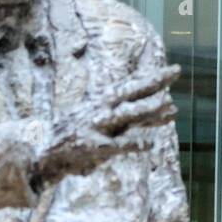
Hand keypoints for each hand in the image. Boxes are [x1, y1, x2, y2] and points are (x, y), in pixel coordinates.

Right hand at [33, 65, 180, 186]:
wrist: (46, 153)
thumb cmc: (76, 137)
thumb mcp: (101, 121)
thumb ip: (128, 119)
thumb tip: (157, 111)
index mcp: (102, 100)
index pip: (132, 85)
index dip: (153, 77)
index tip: (173, 69)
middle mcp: (101, 109)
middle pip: (133, 91)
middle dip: (154, 81)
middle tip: (176, 71)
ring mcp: (98, 126)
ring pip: (127, 114)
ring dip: (148, 109)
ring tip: (168, 105)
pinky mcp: (96, 146)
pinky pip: (119, 145)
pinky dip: (135, 144)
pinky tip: (149, 144)